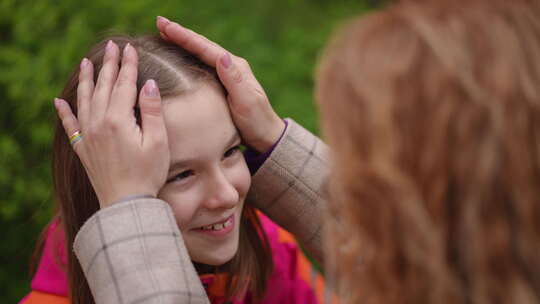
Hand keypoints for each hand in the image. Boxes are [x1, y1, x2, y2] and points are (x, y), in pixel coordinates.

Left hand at [54, 41, 169, 207]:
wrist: (126, 204)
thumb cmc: (147, 173)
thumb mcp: (158, 141)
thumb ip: (151, 110)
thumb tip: (148, 84)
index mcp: (118, 119)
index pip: (124, 84)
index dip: (128, 65)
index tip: (130, 48)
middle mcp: (98, 123)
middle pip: (102, 87)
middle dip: (108, 65)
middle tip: (111, 46)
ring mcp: (88, 136)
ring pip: (84, 100)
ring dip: (85, 80)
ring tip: (85, 63)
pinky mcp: (83, 149)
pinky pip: (70, 126)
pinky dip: (63, 112)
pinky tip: (59, 101)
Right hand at [156, 16, 284, 152]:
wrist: (265, 135)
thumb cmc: (256, 121)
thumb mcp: (247, 102)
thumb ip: (234, 80)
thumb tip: (222, 56)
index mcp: (236, 68)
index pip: (207, 48)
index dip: (185, 37)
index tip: (167, 26)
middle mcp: (231, 66)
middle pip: (202, 45)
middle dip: (180, 34)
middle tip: (160, 22)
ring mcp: (226, 73)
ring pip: (200, 52)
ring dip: (182, 41)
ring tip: (164, 32)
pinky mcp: (222, 82)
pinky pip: (201, 64)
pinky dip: (188, 55)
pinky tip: (177, 53)